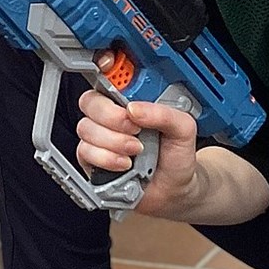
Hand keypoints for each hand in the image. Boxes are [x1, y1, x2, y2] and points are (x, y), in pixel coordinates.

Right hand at [75, 91, 198, 217]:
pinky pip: (85, 151)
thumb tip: (134, 108)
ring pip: (86, 128)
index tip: (121, 94)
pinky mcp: (92, 159)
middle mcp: (113, 116)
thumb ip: (164, 114)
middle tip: (135, 130)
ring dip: (114, 142)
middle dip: (112, 117)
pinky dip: (107, 159)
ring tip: (136, 151)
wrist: (174, 190)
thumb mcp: (183, 129)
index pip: (109, 80)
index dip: (106, 78)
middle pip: (90, 102)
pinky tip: (124, 164)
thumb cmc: (177, 157)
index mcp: (133, 100)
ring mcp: (100, 137)